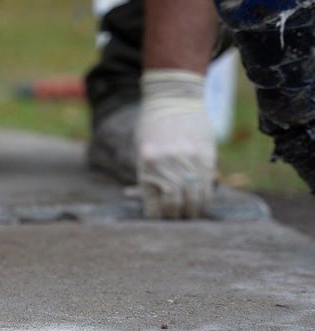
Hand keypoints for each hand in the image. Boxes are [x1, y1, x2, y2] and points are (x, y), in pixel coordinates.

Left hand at [136, 70, 215, 218]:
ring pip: (194, 197)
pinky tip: (199, 200)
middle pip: (174, 203)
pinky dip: (204, 197)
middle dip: (174, 216)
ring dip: (191, 210)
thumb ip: (146, 174)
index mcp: (147, 161)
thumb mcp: (142, 148)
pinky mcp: (206, 155)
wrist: (174, 95)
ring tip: (188, 213)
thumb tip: (141, 198)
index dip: (155, 215)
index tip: (156, 218)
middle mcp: (167, 162)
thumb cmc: (152, 123)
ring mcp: (189, 159)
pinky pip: (207, 185)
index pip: (153, 202)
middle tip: (174, 219)